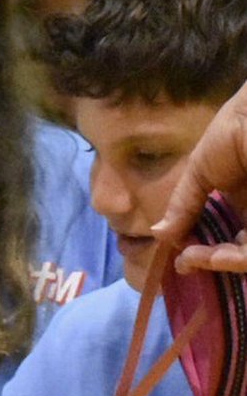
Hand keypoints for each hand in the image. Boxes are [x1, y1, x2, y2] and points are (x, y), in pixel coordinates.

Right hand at [153, 83, 246, 273]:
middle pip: (235, 250)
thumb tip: (157, 234)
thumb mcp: (199, 170)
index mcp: (243, 200)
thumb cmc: (233, 131)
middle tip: (185, 262)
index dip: (202, 249)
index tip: (180, 258)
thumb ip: (182, 204)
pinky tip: (213, 257)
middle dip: (208, 261)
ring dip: (218, 264)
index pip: (225, 234)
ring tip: (192, 259)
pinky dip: (233, 261)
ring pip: (245, 255)